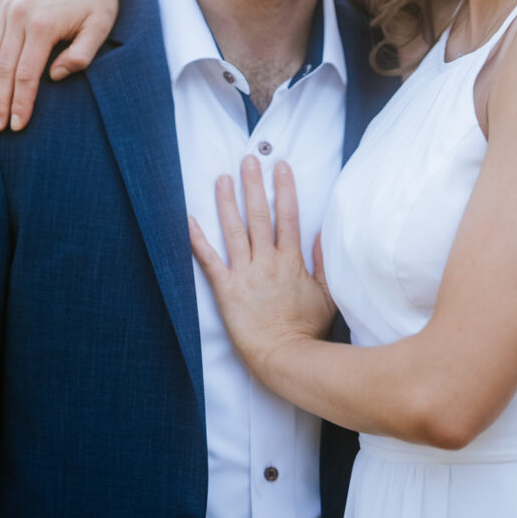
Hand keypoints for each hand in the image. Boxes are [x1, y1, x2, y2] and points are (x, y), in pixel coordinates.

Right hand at [0, 0, 131, 131]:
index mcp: (42, 25)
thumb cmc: (99, 2)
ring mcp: (7, 6)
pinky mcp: (2, 0)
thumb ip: (81, 55)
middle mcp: (19, 15)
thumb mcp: (101, 28)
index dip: (20, 102)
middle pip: (3, 67)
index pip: (25, 75)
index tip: (17, 125)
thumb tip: (54, 76)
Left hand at [188, 157, 335, 378]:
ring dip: (228, 202)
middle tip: (249, 160)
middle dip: (254, 185)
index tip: (281, 167)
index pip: (288, 217)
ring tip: (222, 178)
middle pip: (260, 216)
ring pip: (235, 231)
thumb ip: (324, 264)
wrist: (285, 357)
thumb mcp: (327, 295)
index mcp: (292, 261)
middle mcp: (268, 262)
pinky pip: (209, 261)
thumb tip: (322, 235)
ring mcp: (246, 274)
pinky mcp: (226, 290)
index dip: (285, 189)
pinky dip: (198, 240)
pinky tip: (189, 220)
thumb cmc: (308, 330)